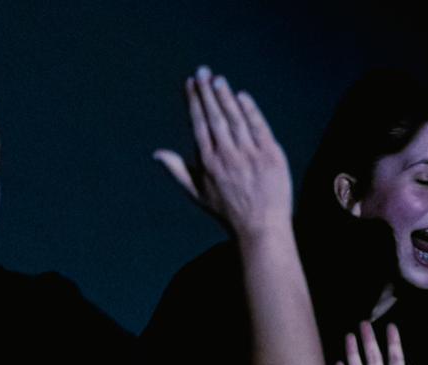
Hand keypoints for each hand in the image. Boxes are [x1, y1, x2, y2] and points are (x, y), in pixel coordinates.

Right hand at [155, 66, 290, 238]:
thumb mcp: (198, 194)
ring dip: (226, 97)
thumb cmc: (228, 212)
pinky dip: (251, 111)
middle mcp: (228, 157)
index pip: (199, 124)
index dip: (194, 102)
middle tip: (202, 72)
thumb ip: (178, 170)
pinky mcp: (271, 157)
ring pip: (236, 119)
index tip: (191, 83)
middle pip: (215, 117)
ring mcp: (250, 156)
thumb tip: (157, 153)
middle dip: (207, 93)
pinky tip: (242, 97)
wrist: (262, 229)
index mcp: (208, 163)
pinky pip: (259, 128)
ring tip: (218, 80)